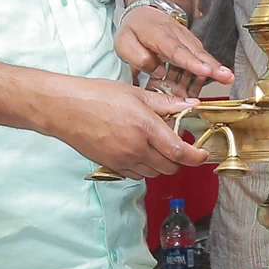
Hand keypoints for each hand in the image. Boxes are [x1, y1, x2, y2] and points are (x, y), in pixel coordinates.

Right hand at [56, 77, 208, 177]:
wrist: (65, 109)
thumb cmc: (98, 96)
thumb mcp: (136, 93)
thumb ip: (166, 103)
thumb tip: (190, 106)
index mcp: (145, 127)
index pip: (180, 152)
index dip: (197, 157)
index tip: (203, 154)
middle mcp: (136, 148)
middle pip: (170, 167)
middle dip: (179, 159)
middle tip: (176, 142)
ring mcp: (123, 160)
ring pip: (154, 173)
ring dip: (162, 163)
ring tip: (156, 145)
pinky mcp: (112, 166)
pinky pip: (137, 175)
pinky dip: (144, 167)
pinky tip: (139, 150)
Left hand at [115, 6, 233, 96]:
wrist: (145, 11)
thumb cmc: (134, 29)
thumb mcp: (124, 43)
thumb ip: (139, 58)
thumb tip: (159, 72)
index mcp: (159, 36)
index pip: (176, 51)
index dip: (191, 62)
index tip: (205, 70)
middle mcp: (177, 36)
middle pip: (196, 52)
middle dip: (212, 66)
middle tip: (226, 76)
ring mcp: (186, 39)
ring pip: (202, 54)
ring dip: (216, 66)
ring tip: (229, 78)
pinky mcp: (191, 43)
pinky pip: (201, 55)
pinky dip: (211, 65)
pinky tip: (221, 74)